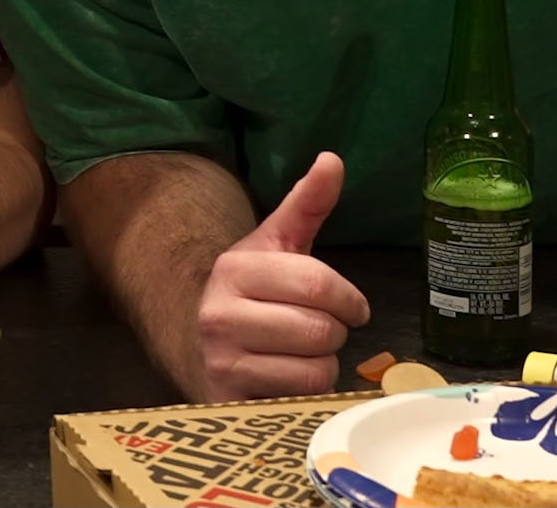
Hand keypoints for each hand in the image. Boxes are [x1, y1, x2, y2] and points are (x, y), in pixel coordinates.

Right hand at [194, 152, 370, 400]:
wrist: (205, 347)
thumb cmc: (255, 294)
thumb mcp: (279, 246)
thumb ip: (307, 204)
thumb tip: (332, 159)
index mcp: (235, 268)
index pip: (316, 283)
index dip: (348, 298)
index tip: (351, 306)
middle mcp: (220, 313)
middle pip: (320, 328)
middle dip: (335, 331)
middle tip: (322, 328)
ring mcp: (222, 359)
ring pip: (316, 365)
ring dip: (324, 360)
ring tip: (302, 351)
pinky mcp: (230, 397)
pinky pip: (302, 393)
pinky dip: (309, 386)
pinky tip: (289, 374)